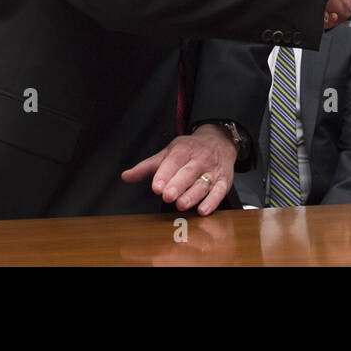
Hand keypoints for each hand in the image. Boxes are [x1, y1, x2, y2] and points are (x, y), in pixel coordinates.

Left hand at [121, 123, 237, 214]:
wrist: (219, 140)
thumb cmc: (190, 149)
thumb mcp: (168, 152)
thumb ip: (147, 167)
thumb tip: (126, 176)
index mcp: (183, 150)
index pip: (173, 162)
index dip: (164, 175)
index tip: (156, 187)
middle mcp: (199, 159)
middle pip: (188, 172)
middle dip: (178, 185)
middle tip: (167, 196)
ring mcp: (212, 170)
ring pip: (203, 183)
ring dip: (192, 195)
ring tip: (181, 204)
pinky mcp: (224, 180)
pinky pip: (219, 191)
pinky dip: (212, 201)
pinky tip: (203, 210)